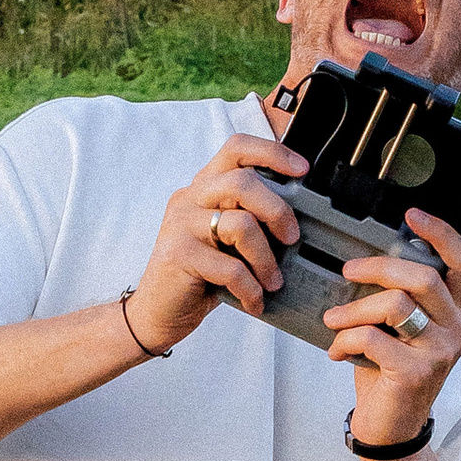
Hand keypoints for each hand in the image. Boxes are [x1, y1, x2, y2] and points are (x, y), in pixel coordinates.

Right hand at [127, 134, 306, 350]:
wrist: (157, 312)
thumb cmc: (202, 275)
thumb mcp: (226, 240)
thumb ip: (250, 218)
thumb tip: (299, 217)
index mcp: (204, 187)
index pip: (236, 149)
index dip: (272, 153)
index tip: (302, 170)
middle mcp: (190, 198)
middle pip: (243, 182)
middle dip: (278, 211)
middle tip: (291, 239)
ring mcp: (180, 224)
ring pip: (241, 224)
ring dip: (266, 259)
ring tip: (273, 282)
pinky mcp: (178, 255)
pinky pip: (231, 268)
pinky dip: (250, 289)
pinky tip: (254, 302)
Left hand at [324, 206, 460, 447]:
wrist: (390, 429)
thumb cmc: (388, 371)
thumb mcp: (398, 330)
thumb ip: (396, 297)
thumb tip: (361, 259)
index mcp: (456, 312)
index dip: (441, 233)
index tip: (410, 216)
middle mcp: (457, 330)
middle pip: (422, 277)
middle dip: (377, 268)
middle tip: (347, 271)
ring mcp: (441, 353)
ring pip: (395, 305)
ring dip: (353, 309)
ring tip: (332, 319)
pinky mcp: (416, 373)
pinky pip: (372, 337)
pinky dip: (346, 339)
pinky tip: (337, 351)